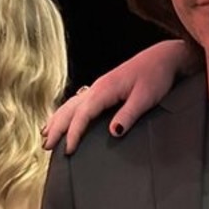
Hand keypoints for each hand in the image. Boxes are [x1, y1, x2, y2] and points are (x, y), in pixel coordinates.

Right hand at [43, 41, 195, 152]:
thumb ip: (129, 114)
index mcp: (105, 89)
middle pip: (70, 109)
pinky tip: (62, 118)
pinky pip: (78, 101)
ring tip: (45, 134)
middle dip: (57, 128)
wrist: (164, 58)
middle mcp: (98, 87)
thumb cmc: (156, 76)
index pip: (83, 114)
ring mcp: (99, 86)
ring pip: (71, 104)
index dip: (74, 133)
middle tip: (45, 147)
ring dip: (57, 119)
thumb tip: (114, 132)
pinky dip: (67, 112)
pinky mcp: (104, 88)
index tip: (67, 150)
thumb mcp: (146, 98)